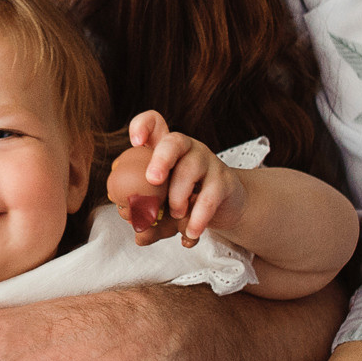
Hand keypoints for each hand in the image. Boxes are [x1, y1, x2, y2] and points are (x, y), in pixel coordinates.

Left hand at [108, 111, 247, 247]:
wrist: (226, 208)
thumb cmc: (186, 201)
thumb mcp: (164, 210)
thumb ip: (150, 220)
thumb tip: (139, 237)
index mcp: (165, 149)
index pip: (155, 123)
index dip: (143, 126)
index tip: (135, 143)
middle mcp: (187, 149)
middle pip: (174, 141)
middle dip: (160, 159)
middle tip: (152, 180)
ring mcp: (208, 162)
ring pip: (191, 169)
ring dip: (178, 196)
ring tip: (175, 215)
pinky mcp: (225, 181)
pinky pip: (210, 197)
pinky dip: (197, 218)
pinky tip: (191, 234)